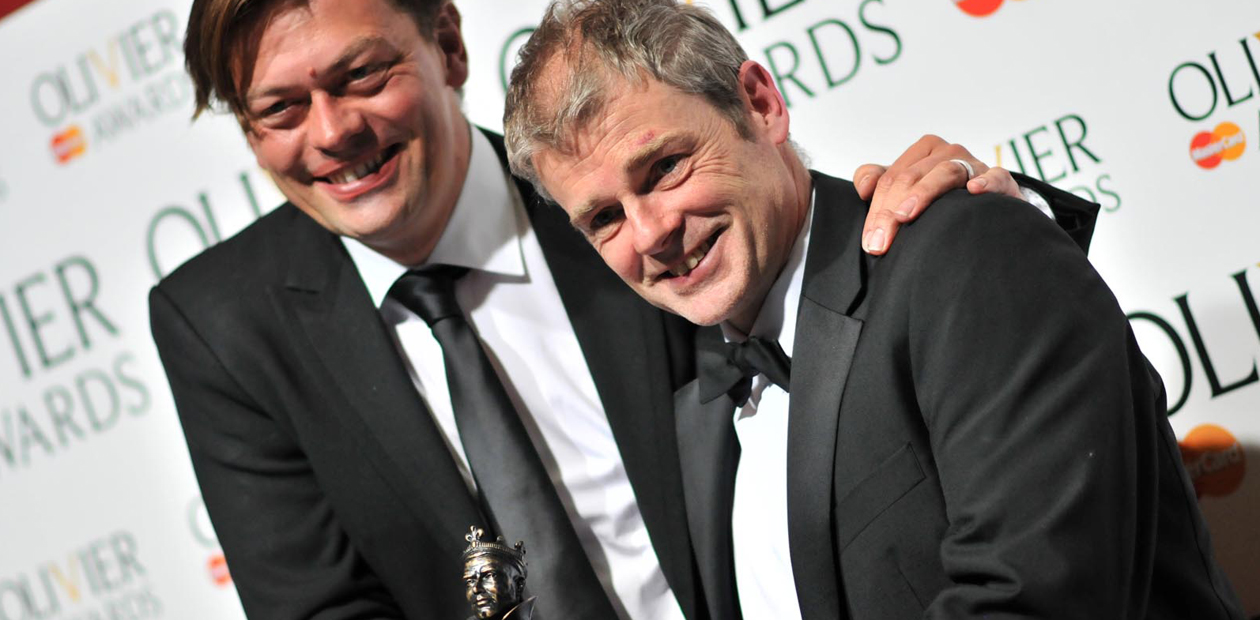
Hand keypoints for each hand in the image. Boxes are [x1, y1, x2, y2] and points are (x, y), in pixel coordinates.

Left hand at [854, 135, 1021, 254]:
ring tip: (905, 215)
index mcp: (922, 152)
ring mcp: (974, 164)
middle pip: (910, 177)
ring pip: (944, 172)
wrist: (989, 210)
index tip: (871, 243)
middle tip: (879, 245)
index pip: (890, 178)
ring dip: (923, 194)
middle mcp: (947, 152)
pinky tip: (975, 190)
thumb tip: (862, 188)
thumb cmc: (941, 201)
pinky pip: (996, 176)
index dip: (876, 211)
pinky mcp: (1002, 180)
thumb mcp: (905, 190)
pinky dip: (986, 181)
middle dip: (890, 213)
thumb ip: (878, 182)